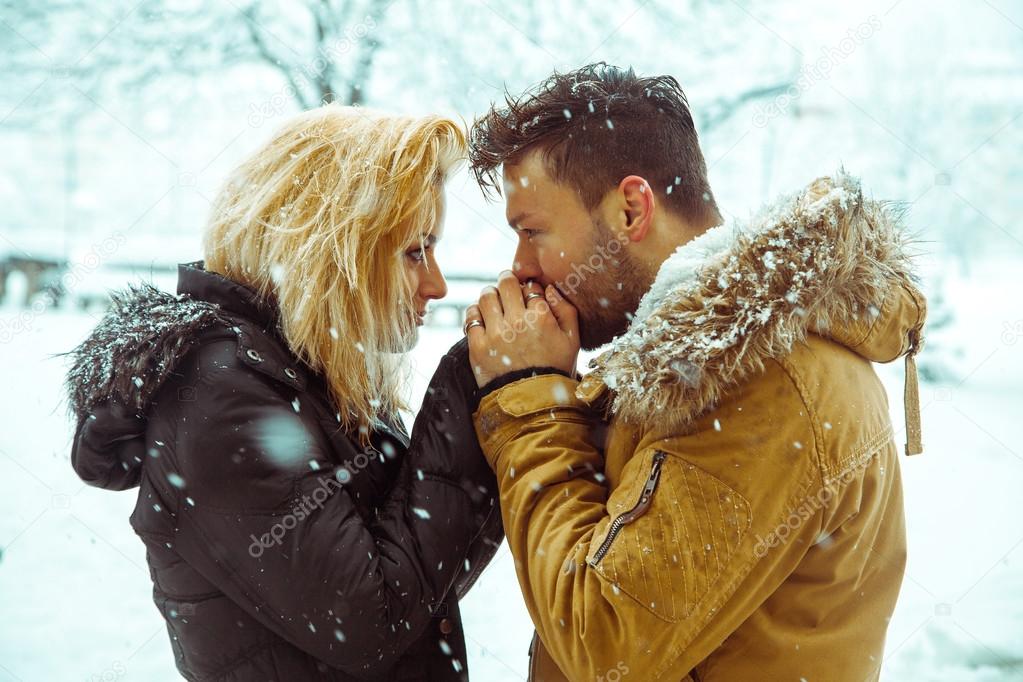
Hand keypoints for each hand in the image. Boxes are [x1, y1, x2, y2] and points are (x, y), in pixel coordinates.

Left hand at [464, 271, 579, 387]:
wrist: (533, 404)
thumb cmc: (555, 370)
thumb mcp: (572, 340)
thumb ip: (565, 309)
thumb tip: (549, 288)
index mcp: (541, 317)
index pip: (529, 285)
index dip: (528, 287)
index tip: (527, 293)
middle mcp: (517, 322)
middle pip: (506, 283)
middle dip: (507, 282)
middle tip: (507, 287)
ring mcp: (495, 334)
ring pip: (486, 296)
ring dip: (490, 295)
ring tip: (494, 302)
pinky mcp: (477, 346)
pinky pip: (471, 316)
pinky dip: (476, 312)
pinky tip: (483, 319)